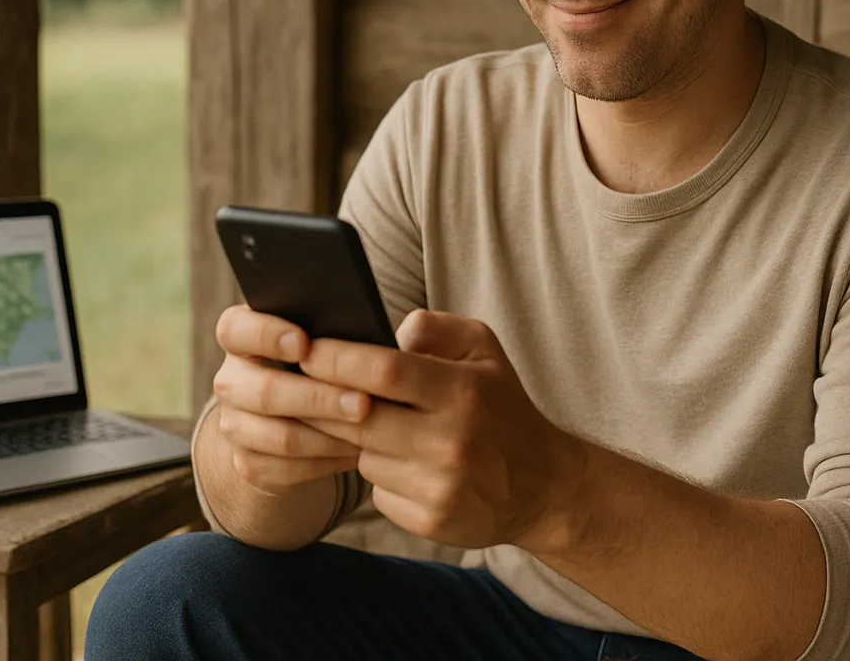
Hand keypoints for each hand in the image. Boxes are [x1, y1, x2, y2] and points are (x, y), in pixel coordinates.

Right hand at [210, 305, 371, 493]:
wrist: (319, 416)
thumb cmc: (345, 363)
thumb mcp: (356, 337)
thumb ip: (369, 326)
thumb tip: (409, 331)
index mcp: (247, 334)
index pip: (235, 328)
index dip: (264, 334)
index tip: (304, 344)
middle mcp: (233, 377)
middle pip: (258, 389)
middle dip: (315, 396)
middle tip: (363, 402)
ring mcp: (235, 422)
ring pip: (272, 433)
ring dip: (324, 434)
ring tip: (369, 428)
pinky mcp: (248, 461)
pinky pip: (277, 468)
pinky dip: (319, 462)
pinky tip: (354, 453)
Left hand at [299, 309, 587, 551]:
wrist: (543, 485)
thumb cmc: (501, 405)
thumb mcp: (484, 349)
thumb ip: (434, 328)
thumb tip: (386, 333)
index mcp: (463, 390)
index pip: (383, 369)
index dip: (335, 359)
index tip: (306, 349)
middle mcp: (452, 440)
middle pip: (358, 418)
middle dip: (325, 402)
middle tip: (306, 386)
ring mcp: (440, 486)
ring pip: (363, 456)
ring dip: (361, 442)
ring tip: (388, 430)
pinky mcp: (430, 521)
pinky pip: (378, 492)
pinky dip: (383, 477)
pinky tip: (408, 467)